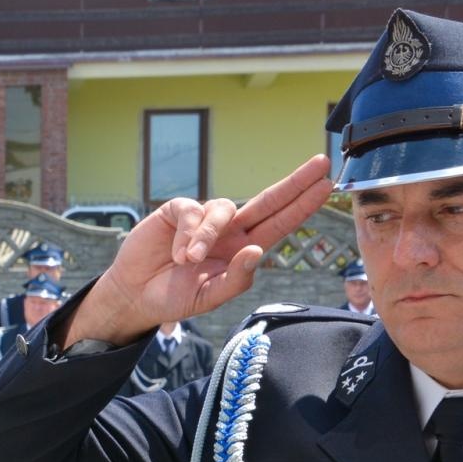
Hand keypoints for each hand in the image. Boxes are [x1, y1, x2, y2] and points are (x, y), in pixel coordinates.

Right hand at [63, 156, 333, 346]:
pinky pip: (191, 211)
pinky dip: (188, 234)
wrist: (135, 296)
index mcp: (243, 249)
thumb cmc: (174, 297)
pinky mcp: (178, 212)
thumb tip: (256, 250)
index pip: (279, 223)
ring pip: (223, 209)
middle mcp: (229, 230)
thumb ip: (236, 278)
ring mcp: (204, 219)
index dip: (302, 206)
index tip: (326, 186)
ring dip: (209, 235)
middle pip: (267, 200)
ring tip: (191, 260)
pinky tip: (178, 253)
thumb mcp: (209, 297)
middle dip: (294, 182)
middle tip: (320, 163)